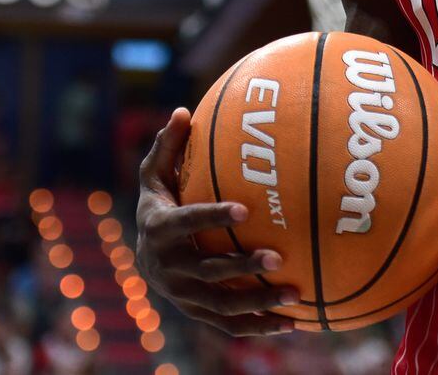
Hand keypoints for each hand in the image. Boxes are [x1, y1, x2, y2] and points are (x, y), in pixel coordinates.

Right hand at [134, 107, 298, 335]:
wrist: (143, 258)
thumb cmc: (159, 205)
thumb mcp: (155, 176)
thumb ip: (168, 146)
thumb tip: (183, 109)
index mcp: (160, 229)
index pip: (188, 222)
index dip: (213, 217)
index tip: (245, 209)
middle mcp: (169, 267)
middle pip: (209, 271)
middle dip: (243, 266)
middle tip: (279, 256)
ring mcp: (183, 295)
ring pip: (223, 304)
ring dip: (258, 302)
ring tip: (294, 294)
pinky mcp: (198, 313)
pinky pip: (230, 325)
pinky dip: (260, 328)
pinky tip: (294, 324)